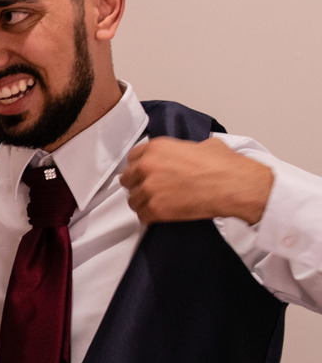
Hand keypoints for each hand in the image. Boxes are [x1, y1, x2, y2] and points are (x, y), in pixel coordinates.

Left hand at [121, 137, 273, 224]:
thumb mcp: (204, 145)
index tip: (145, 174)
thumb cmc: (224, 166)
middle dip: (138, 185)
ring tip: (158, 205)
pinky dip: (150, 217)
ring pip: (133, 200)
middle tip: (151, 191)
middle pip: (128, 179)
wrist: (234, 186)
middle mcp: (147, 166)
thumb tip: (188, 153)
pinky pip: (142, 216)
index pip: (132, 158)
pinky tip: (161, 216)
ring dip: (143, 203)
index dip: (139, 168)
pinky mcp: (155, 209)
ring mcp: (149, 188)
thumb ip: (185, 148)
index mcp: (156, 147)